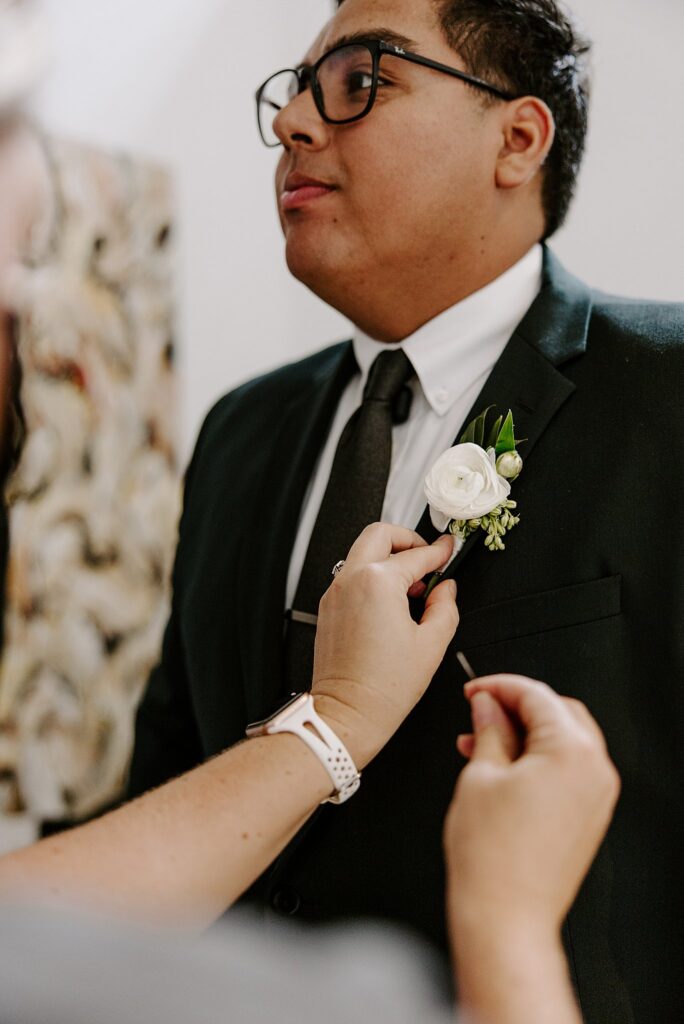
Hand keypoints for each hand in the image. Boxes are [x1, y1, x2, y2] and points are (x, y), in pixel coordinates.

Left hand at [312, 523, 458, 767]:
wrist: (347, 713)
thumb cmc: (383, 687)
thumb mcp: (432, 644)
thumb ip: (446, 607)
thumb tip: (446, 590)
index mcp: (378, 582)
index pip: (417, 555)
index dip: (440, 551)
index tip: (449, 548)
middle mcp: (351, 579)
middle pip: (380, 534)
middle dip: (407, 539)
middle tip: (426, 555)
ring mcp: (335, 592)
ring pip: (362, 552)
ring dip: (389, 557)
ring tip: (412, 585)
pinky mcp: (328, 607)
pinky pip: (352, 575)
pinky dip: (373, 575)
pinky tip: (392, 601)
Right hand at [444, 675, 619, 940]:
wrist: (506, 918)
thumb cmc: (492, 858)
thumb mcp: (480, 775)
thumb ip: (488, 729)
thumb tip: (487, 705)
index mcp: (572, 752)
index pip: (536, 695)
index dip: (498, 686)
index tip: (473, 690)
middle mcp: (595, 770)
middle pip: (558, 712)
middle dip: (516, 707)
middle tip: (478, 711)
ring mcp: (596, 796)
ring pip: (563, 740)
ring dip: (524, 733)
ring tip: (478, 743)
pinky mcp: (589, 817)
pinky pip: (567, 770)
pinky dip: (538, 759)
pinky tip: (500, 767)